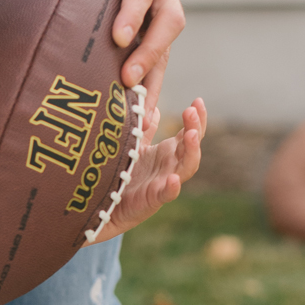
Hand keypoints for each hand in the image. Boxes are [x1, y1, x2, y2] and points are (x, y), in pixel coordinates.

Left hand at [52, 0, 182, 118]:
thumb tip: (23, 4)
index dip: (132, 12)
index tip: (117, 38)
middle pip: (168, 18)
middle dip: (150, 52)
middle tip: (127, 80)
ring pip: (171, 39)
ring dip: (156, 75)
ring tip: (141, 112)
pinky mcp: (165, 18)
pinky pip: (166, 50)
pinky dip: (156, 79)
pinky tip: (144, 111)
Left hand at [93, 97, 205, 241]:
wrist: (106, 204)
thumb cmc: (124, 174)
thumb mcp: (135, 147)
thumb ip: (145, 129)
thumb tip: (152, 106)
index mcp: (169, 153)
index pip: (189, 132)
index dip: (196, 118)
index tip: (198, 100)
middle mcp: (171, 166)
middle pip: (192, 146)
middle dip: (195, 127)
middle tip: (192, 110)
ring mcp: (164, 183)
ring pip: (187, 168)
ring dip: (192, 151)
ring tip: (191, 135)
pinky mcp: (152, 200)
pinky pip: (166, 194)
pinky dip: (172, 187)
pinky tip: (174, 179)